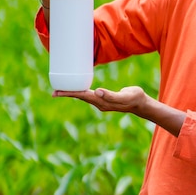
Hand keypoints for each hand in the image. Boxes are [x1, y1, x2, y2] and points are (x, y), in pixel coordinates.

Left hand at [53, 86, 185, 136]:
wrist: (141, 104)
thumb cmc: (134, 98)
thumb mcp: (125, 95)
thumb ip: (111, 95)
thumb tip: (97, 91)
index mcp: (101, 101)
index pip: (82, 95)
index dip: (70, 93)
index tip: (58, 92)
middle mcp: (99, 102)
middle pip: (80, 97)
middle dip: (67, 94)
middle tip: (54, 92)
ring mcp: (102, 102)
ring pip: (84, 97)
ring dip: (73, 93)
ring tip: (62, 91)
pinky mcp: (104, 99)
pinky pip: (89, 95)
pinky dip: (81, 92)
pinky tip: (79, 90)